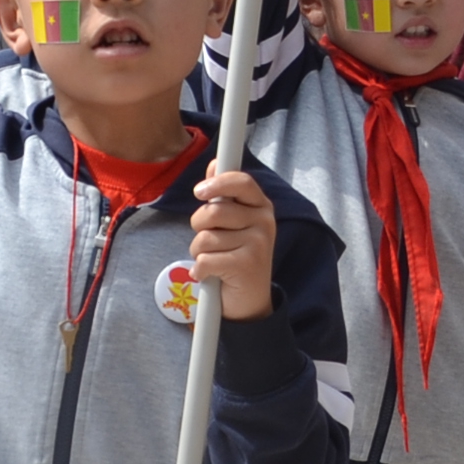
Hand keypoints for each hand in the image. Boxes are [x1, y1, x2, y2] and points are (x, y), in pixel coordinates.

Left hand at [190, 168, 277, 321]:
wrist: (250, 300)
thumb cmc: (237, 256)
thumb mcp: (234, 224)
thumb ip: (224, 195)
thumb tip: (215, 164)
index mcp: (261, 206)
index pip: (241, 182)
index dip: (217, 183)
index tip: (199, 192)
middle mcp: (264, 221)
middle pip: (213, 211)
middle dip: (199, 226)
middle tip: (207, 239)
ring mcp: (258, 243)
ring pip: (205, 238)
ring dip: (199, 252)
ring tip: (213, 260)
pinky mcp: (247, 264)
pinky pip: (205, 259)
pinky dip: (200, 271)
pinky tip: (212, 276)